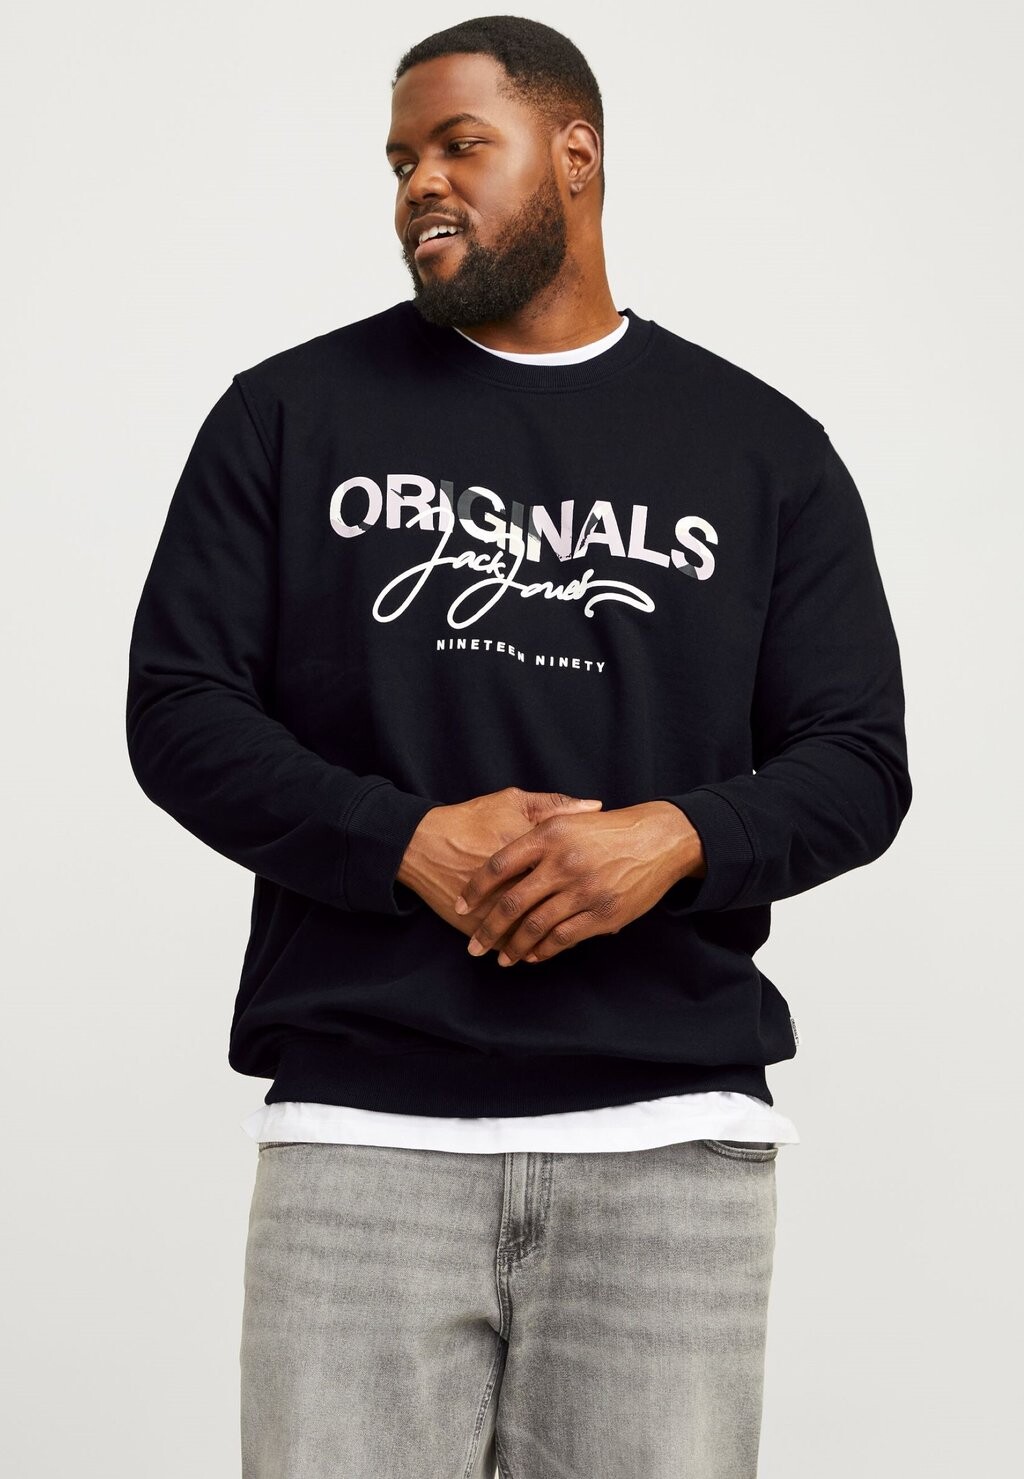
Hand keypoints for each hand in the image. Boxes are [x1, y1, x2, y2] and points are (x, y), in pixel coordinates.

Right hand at [397, 787, 603, 941]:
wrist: (422, 842)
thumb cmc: (471, 818)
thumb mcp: (513, 802)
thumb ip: (556, 805)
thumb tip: (596, 806)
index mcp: (532, 848)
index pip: (572, 870)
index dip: (594, 880)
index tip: (611, 885)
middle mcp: (518, 879)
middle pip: (558, 904)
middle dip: (579, 915)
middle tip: (600, 922)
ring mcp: (496, 904)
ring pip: (532, 930)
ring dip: (550, 940)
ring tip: (573, 940)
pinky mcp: (476, 922)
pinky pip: (505, 942)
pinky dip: (520, 948)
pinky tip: (531, 953)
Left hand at [453, 800, 705, 966]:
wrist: (658, 839)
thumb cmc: (610, 829)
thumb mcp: (570, 818)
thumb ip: (536, 831)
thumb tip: (504, 856)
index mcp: (549, 835)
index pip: (499, 865)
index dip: (476, 888)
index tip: (461, 905)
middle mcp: (562, 862)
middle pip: (513, 902)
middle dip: (488, 928)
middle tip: (474, 946)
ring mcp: (583, 890)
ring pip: (535, 926)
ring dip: (513, 946)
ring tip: (501, 957)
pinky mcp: (602, 914)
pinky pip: (563, 938)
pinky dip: (543, 950)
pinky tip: (532, 955)